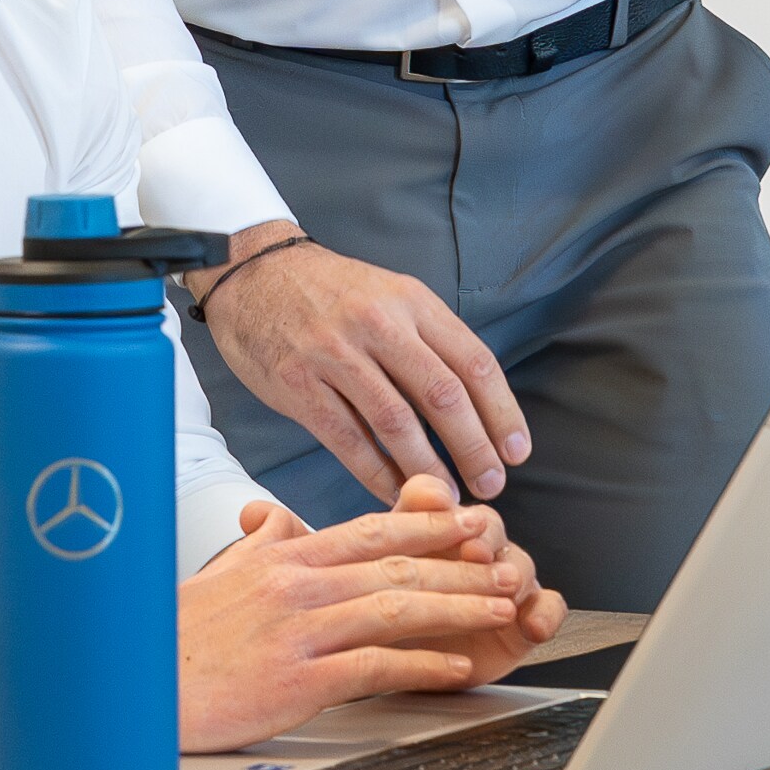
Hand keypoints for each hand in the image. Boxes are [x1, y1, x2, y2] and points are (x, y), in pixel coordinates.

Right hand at [178, 473, 568, 751]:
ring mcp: (297, 629)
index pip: (369, 530)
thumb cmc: (172, 636)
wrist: (134, 685)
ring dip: (457, 606)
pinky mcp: (296, 678)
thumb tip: (274, 515)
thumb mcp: (218, 573)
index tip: (469, 518)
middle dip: (460, 563)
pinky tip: (455, 667)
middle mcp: (295, 584)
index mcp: (282, 557)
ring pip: (395, 607)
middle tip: (507, 559)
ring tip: (501, 606)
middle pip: (395, 565)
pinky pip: (373, 666)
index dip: (427, 523)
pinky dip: (421, 665)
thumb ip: (258, 543)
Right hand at [196, 227, 530, 503]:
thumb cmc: (330, 292)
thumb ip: (428, 341)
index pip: (473, 363)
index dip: (502, 414)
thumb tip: (476, 406)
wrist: (253, 271)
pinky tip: (395, 492)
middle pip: (443, 396)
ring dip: (428, 469)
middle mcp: (378, 324)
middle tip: (491, 486)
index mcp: (411, 302)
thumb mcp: (389, 295)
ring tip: (448, 498)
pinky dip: (377, 473)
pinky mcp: (299, 384)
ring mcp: (335, 355)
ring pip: (397, 423)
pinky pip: (348, 440)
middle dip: (474, 449)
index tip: (517, 452)